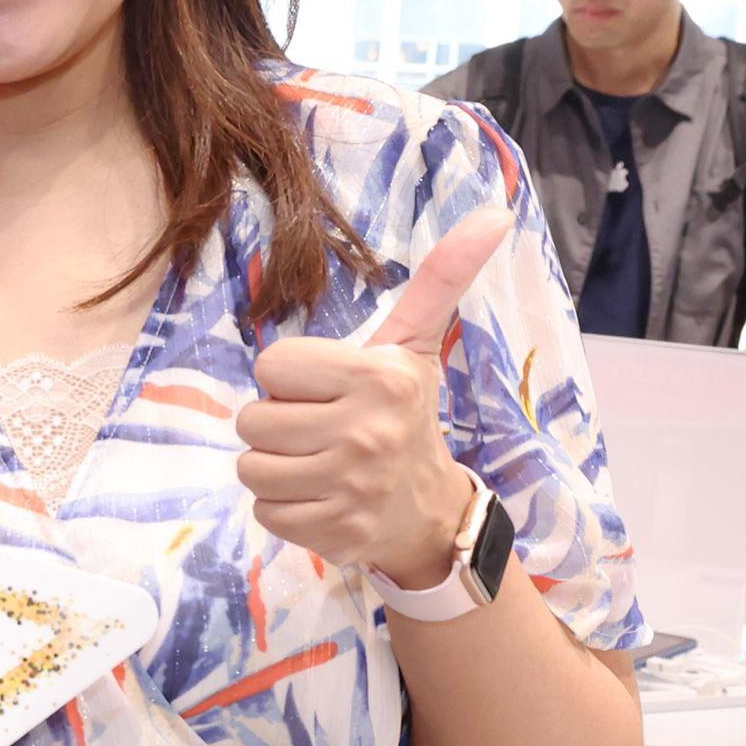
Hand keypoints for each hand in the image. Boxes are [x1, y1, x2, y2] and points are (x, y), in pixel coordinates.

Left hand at [238, 210, 506, 585]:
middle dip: (278, 425)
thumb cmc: (406, 415)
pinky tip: (320, 498)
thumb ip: (440, 279)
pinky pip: (264, 512)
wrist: (429, 509)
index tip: (327, 391)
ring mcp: (349, 488)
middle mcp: (366, 432)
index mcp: (379, 377)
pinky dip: (284, 508)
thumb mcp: (416, 345)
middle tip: (321, 430)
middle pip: (253, 419)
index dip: (290, 379)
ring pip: (252, 468)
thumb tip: (494, 213)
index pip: (272, 365)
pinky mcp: (332, 532)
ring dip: (275, 468)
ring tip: (316, 463)